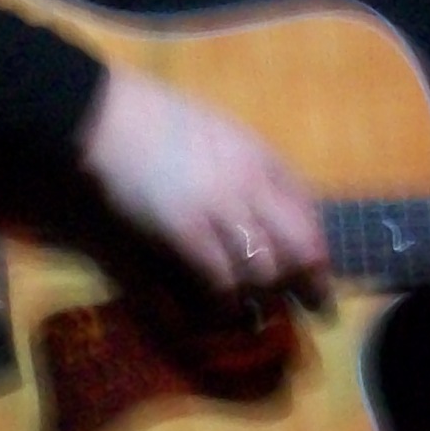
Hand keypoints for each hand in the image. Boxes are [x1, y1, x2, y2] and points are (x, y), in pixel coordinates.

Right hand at [74, 69, 328, 291]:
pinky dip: (225, 304)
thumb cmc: (162, 123)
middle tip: (308, 311)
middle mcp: (253, 185)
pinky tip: (219, 311)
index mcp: (264, 159)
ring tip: (255, 313)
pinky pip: (221, 281)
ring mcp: (221, 208)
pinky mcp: (186, 231)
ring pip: (265, 271)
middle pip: (300, 249)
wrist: (110, 117)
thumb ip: (251, 171)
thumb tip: (269, 215)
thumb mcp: (225, 136)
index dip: (319, 255)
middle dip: (309, 286)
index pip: (311, 216)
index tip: (319, 280)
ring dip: (263, 299)